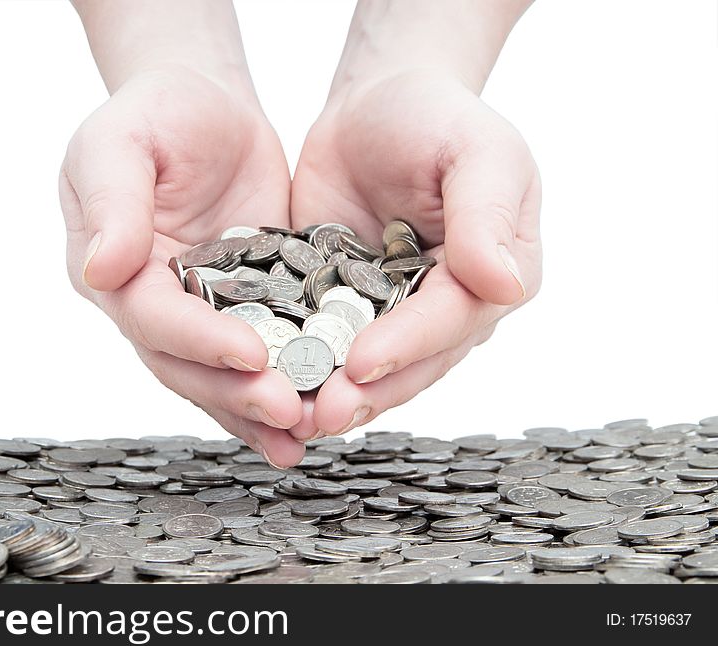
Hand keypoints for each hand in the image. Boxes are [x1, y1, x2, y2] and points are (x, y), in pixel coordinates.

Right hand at [60, 57, 303, 465]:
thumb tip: (101, 268)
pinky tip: (316, 410)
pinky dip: (286, 381)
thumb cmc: (154, 111)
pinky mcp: (248, 304)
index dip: (199, 340)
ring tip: (305, 436)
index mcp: (114, 270)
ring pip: (224, 373)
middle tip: (288, 413)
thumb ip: (113, 200)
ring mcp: (201, 309)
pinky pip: (265, 350)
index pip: (152, 318)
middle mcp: (153, 303)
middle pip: (188, 364)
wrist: (204, 103)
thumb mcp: (120, 140)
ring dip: (260, 410)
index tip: (251, 354)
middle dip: (236, 392)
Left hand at [290, 70, 541, 439]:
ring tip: (291, 417)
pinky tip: (266, 381)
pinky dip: (297, 361)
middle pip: (410, 363)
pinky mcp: (341, 304)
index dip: (407, 346)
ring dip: (330, 392)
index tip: (362, 364)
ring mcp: (391, 311)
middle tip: (320, 416)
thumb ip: (487, 213)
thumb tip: (504, 285)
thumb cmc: (434, 116)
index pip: (450, 321)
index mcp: (492, 275)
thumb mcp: (475, 149)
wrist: (376, 103)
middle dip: (366, 392)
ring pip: (365, 365)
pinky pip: (321, 339)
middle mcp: (445, 306)